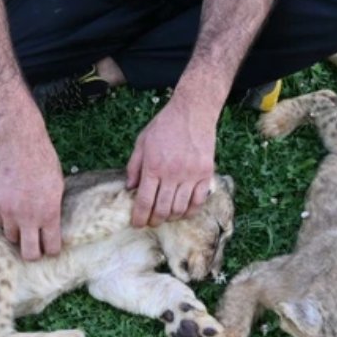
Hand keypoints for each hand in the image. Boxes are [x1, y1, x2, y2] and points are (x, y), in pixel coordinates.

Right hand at [0, 132, 63, 260]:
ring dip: (17, 232)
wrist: (19, 143)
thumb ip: (52, 211)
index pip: (51, 248)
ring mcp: (8, 212)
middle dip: (33, 253)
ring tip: (21, 220)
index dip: (51, 250)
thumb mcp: (57, 188)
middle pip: (29, 253)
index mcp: (49, 213)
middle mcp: (28, 217)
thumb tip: (49, 230)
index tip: (50, 247)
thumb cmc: (43, 162)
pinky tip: (10, 204)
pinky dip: (4, 218)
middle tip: (34, 247)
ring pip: (11, 237)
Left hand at [126, 95, 217, 226]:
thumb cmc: (164, 126)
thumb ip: (134, 167)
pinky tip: (183, 210)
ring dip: (171, 217)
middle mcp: (172, 174)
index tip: (137, 224)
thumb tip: (130, 189)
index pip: (144, 201)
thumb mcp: (141, 143)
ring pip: (181, 208)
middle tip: (151, 222)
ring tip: (165, 216)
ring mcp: (191, 175)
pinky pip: (199, 201)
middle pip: (162, 209)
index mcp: (153, 167)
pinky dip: (190, 210)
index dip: (139, 217)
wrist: (193, 111)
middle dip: (154, 221)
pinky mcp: (206, 173)